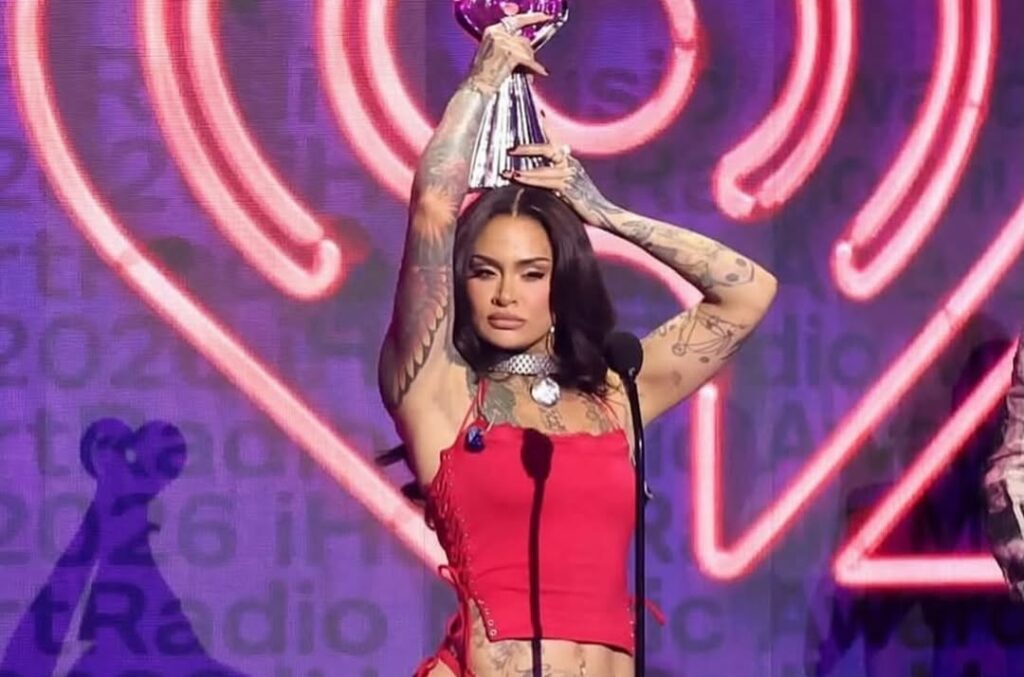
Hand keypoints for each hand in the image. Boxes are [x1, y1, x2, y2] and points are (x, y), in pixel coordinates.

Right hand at [466, 13, 550, 93]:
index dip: (531, 18)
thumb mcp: (491, 52)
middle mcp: (497, 33)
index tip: (543, 17)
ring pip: (527, 50)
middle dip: (528, 52)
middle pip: (523, 39)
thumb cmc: (483, 75)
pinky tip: (539, 72)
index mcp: (492, 31)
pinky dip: (534, 68)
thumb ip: (506, 44)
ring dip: (530, 61)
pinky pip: (528, 60)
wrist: (477, 88)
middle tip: (530, 63)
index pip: (515, 21)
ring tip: (529, 71)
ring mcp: (503, 43)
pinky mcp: (510, 54)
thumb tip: (524, 45)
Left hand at [504, 133, 618, 227]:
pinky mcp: (568, 187)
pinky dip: (530, 180)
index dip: (548, 128)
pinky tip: (518, 179)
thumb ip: (556, 180)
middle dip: (527, 149)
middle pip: (547, 150)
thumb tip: (539, 179)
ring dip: (523, 172)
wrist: (603, 213)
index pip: (556, 142)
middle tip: (510, 149)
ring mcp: (570, 174)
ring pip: (542, 170)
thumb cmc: (585, 203)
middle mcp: (571, 164)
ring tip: (506, 172)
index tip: (541, 114)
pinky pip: (545, 182)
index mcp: (570, 162)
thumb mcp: (568, 188)